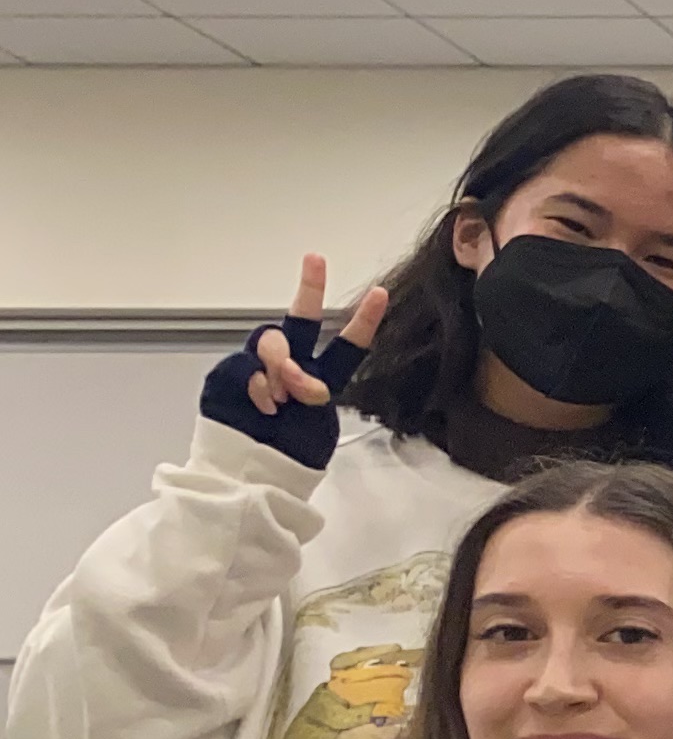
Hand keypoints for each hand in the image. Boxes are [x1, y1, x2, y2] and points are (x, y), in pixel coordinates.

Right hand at [199, 254, 386, 472]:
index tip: (380, 293)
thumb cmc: (286, 456)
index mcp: (320, 379)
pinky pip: (243, 365)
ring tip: (281, 401)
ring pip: (272, 341)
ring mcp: (256, 369)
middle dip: (309, 288)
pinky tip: (263, 405)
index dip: (362, 321)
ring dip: (283, 369)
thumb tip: (293, 375)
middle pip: (297, 320)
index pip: (345, 346)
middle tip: (317, 260)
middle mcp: (289, 367)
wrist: (248, 478)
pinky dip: (257, 386)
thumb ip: (312, 391)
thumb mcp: (315, 425)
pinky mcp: (226, 376)